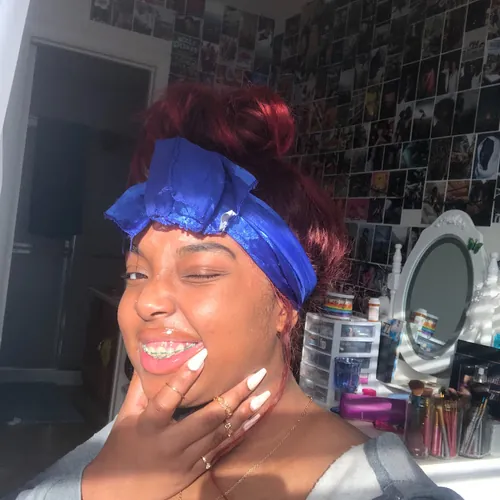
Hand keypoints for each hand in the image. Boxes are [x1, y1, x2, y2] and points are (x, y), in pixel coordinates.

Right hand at [82, 347, 268, 499]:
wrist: (118, 495)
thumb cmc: (122, 447)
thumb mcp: (125, 417)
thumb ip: (140, 388)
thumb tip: (149, 357)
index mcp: (150, 426)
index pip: (168, 398)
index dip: (185, 376)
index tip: (203, 354)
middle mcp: (171, 443)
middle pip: (207, 418)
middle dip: (234, 396)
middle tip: (255, 375)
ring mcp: (186, 460)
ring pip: (220, 434)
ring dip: (244, 413)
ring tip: (264, 394)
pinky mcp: (196, 471)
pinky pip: (221, 449)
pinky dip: (238, 432)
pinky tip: (254, 418)